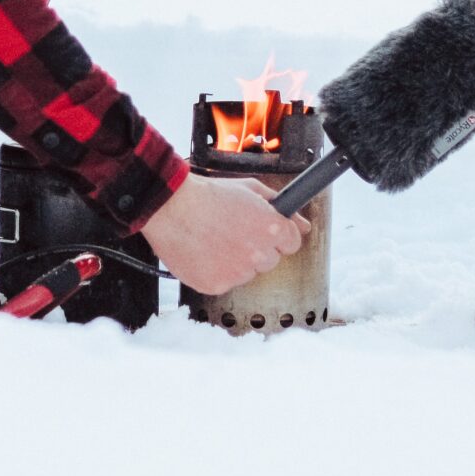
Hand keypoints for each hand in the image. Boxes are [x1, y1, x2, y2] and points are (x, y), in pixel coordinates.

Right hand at [138, 173, 311, 295]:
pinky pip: (225, 282)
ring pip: (247, 272)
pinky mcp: (217, 285)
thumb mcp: (249, 189)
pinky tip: (204, 251)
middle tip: (233, 231)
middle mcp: (258, 255)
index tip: (262, 230)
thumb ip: (281, 206)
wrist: (170, 207)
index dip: (277, 235)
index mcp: (271, 229)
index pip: (292, 243)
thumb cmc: (207, 195)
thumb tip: (304, 225)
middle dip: (256, 248)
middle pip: (270, 260)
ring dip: (235, 261)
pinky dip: (216, 271)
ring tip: (214, 239)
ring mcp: (237, 273)